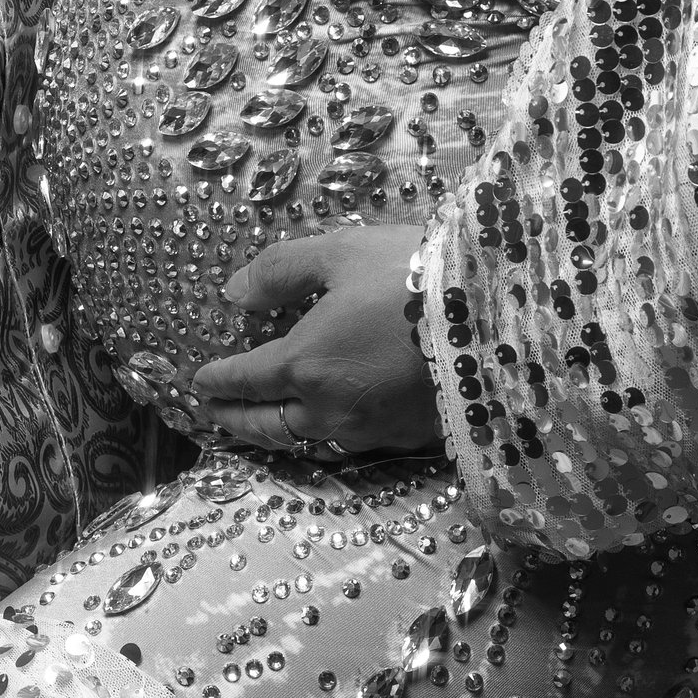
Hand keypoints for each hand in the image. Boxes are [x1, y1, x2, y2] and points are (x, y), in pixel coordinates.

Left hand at [185, 224, 444, 464]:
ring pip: (308, 442)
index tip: (199, 382)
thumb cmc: (414, 275)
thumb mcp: (341, 253)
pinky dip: (327, 437)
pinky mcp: (409, 438)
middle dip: (236, 421)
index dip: (217, 380)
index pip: (244, 380)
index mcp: (302, 364)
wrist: (498, 319)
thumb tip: (234, 294)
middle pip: (267, 426)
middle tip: (216, 417)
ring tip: (266, 425)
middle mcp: (328, 410)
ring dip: (279, 435)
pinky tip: (330, 424)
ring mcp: (371, 432)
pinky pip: (353, 445)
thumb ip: (281, 271)